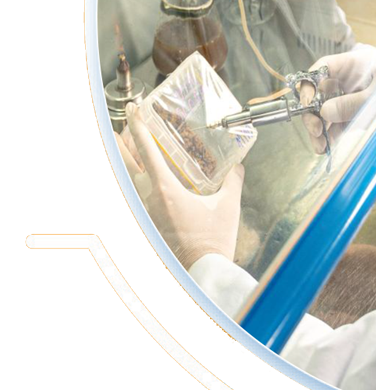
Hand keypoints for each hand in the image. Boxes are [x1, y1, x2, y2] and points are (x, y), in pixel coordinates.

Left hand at [117, 104, 244, 307]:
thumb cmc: (212, 244)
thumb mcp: (228, 207)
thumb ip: (233, 182)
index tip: (135, 111)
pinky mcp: (142, 229)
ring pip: (124, 182)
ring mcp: (141, 216)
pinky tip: (136, 184)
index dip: (138, 127)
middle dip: (123, 143)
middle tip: (123, 126)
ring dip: (124, 163)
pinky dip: (130, 184)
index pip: (146, 150)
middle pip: (126, 164)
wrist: (198, 278)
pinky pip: (130, 199)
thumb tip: (238, 166)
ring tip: (125, 151)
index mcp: (165, 190)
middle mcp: (146, 201)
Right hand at [298, 44, 375, 154]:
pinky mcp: (360, 117)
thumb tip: (324, 112)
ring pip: (327, 112)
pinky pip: (339, 126)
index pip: (323, 68)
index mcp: (357, 64)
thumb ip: (351, 104)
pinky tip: (329, 148)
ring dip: (321, 129)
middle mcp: (352, 80)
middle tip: (316, 131)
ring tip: (321, 147)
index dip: (309, 84)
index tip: (307, 104)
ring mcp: (355, 99)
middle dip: (313, 113)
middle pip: (320, 93)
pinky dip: (332, 136)